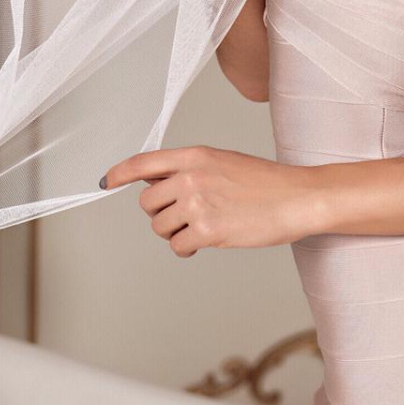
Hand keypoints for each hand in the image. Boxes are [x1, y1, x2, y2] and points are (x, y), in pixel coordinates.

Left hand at [99, 145, 319, 257]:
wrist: (296, 198)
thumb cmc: (265, 183)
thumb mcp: (224, 162)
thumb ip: (190, 169)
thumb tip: (158, 183)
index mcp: (196, 155)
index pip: (145, 162)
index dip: (121, 172)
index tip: (107, 181)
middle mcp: (191, 176)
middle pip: (147, 202)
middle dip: (161, 213)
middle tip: (185, 215)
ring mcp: (197, 204)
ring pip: (159, 227)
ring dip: (175, 231)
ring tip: (202, 226)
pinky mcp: (206, 231)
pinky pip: (177, 246)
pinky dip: (188, 248)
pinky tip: (207, 240)